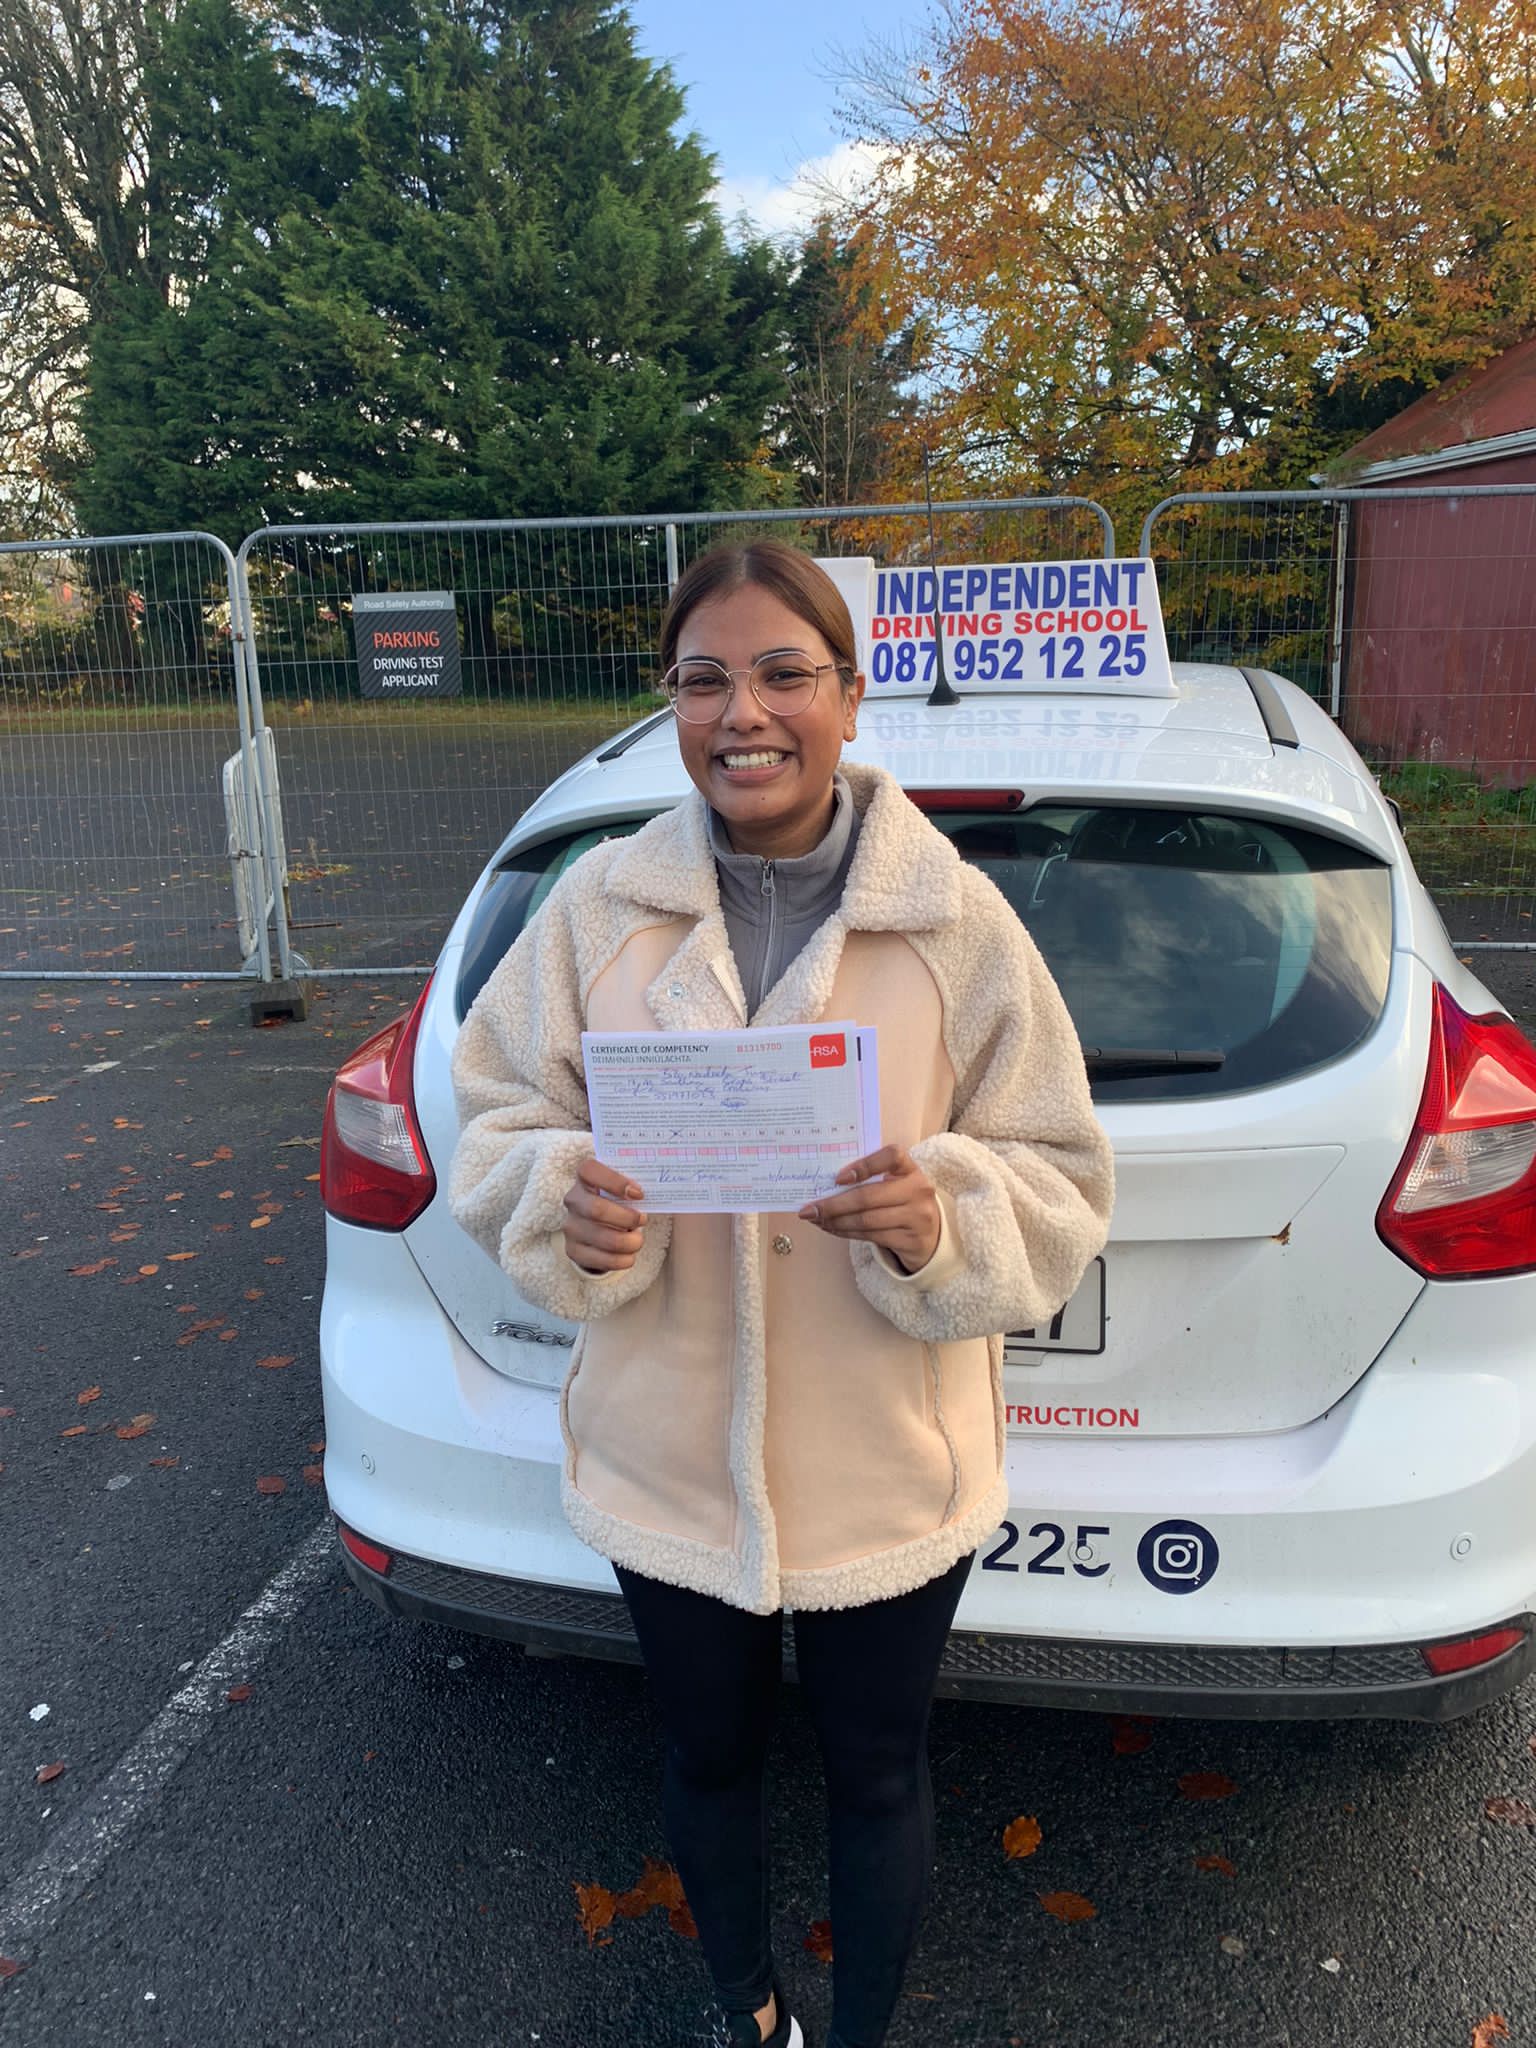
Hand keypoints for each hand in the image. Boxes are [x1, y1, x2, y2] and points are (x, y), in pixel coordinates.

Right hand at [562, 1158, 647, 1273]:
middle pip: (597, 1209)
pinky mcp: (574, 1250)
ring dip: (629, 1242)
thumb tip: (660, 1193)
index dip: (615, 1181)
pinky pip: (602, 1260)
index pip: (590, 1170)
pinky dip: (622, 1259)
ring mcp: (571, 1227)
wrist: (593, 1227)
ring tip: (637, 1240)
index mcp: (584, 1178)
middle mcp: (573, 1201)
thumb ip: (632, 1186)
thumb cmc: (615, 1201)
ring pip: (604, 1238)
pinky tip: (629, 1254)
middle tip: (643, 1220)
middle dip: (627, 1218)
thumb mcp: (620, 1188)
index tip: (639, 1194)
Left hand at [797, 1145, 940, 1273]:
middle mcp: (918, 1190)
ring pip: (866, 1220)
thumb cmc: (902, 1202)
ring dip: (835, 1221)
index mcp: (911, 1169)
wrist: (932, 1236)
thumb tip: (824, 1184)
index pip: (892, 1156)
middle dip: (833, 1204)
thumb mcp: (895, 1184)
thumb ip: (870, 1179)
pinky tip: (832, 1229)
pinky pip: (870, 1237)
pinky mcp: (910, 1240)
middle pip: (869, 1197)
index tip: (838, 1178)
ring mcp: (916, 1217)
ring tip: (816, 1220)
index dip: (864, 1165)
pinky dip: (846, 1233)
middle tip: (809, 1209)